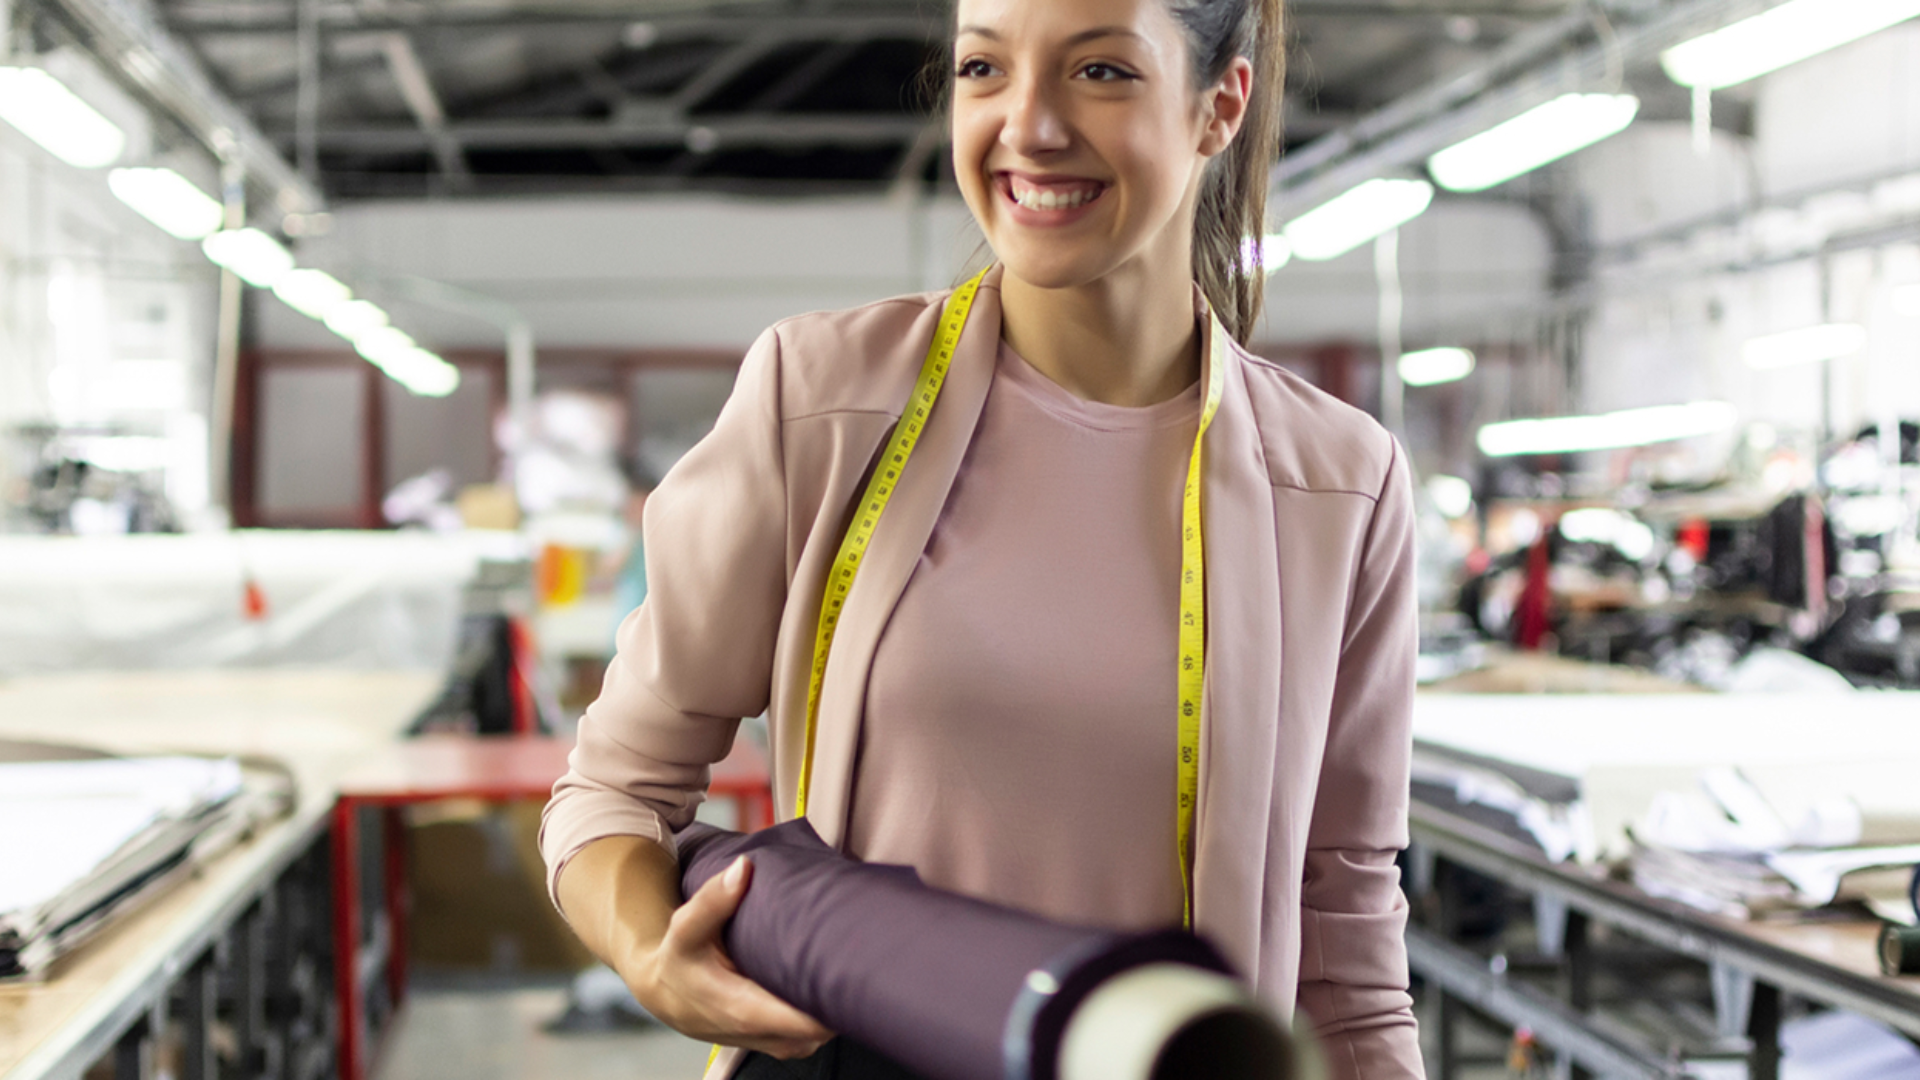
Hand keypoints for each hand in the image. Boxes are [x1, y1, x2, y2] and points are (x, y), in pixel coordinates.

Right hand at [624, 855, 832, 1058]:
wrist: (665, 992)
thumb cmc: (679, 959)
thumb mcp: (686, 927)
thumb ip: (714, 899)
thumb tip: (744, 867)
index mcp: (746, 1012)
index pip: (812, 1021)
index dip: (836, 995)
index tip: (852, 960)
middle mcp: (767, 1036)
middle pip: (829, 1025)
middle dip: (842, 993)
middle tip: (853, 949)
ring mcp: (778, 1044)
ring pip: (827, 1030)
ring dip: (834, 1000)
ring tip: (840, 959)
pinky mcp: (782, 1043)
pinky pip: (817, 1030)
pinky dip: (823, 1009)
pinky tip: (822, 977)